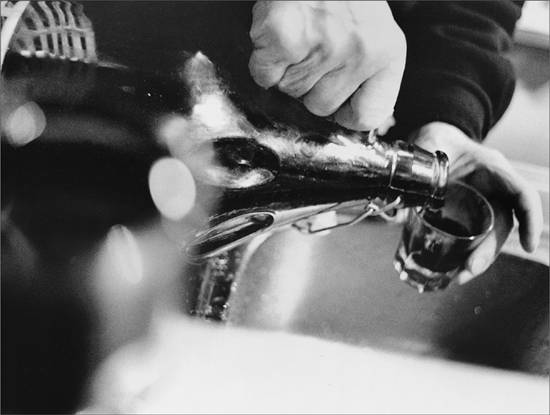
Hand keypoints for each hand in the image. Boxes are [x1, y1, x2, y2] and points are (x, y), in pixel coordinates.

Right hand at [248, 1, 405, 130]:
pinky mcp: (287, 37)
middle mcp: (360, 53)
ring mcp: (324, 46)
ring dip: (285, 69)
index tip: (335, 100)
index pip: (368, 116)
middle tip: (310, 47)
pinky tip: (277, 35)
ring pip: (290, 92)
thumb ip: (364, 72)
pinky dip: (263, 59)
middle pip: (321, 107)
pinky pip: (265, 76)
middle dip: (308, 83)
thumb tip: (345, 116)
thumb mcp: (370, 28)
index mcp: (387, 52)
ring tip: (298, 34)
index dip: (345, 114)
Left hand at [411, 122, 543, 284]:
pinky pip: (470, 238)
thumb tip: (395, 208)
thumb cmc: (435, 140)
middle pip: (501, 225)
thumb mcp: (427, 147)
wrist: (433, 140)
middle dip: (488, 252)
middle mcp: (492, 189)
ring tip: (456, 277)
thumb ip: (417, 169)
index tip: (526, 245)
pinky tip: (448, 271)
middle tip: (468, 271)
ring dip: (475, 261)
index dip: (529, 218)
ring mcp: (480, 204)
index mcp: (491, 168)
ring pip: (487, 236)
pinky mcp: (466, 215)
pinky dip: (462, 256)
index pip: (519, 192)